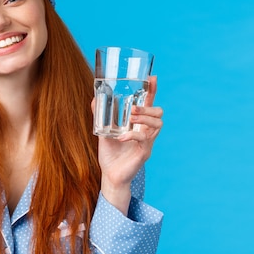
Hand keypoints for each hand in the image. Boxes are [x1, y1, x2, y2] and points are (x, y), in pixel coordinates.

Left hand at [94, 76, 162, 213]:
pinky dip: (132, 136)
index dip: (152, 91)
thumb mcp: (103, 132)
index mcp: (139, 125)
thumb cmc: (110, 155)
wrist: (110, 176)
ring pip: (157, 124)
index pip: (149, 104)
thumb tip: (94, 98)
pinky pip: (144, 140)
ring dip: (145, 118)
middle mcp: (146, 132)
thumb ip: (100, 116)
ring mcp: (147, 142)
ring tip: (131, 117)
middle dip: (148, 108)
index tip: (152, 77)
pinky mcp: (144, 153)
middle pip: (159, 113)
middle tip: (133, 109)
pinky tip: (121, 138)